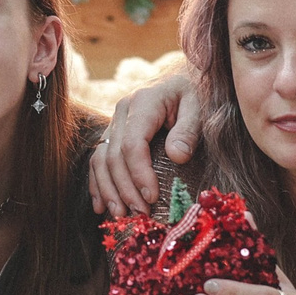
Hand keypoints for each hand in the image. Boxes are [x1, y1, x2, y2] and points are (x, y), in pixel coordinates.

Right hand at [89, 74, 199, 219]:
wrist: (183, 79)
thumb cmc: (195, 95)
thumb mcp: (199, 106)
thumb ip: (189, 129)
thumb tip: (177, 155)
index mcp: (143, 102)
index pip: (133, 144)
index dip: (139, 173)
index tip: (152, 197)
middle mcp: (122, 110)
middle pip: (114, 156)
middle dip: (125, 189)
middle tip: (141, 213)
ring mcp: (114, 121)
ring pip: (100, 160)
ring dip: (108, 190)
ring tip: (121, 215)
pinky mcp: (112, 132)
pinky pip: (97, 160)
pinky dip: (97, 184)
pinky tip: (101, 205)